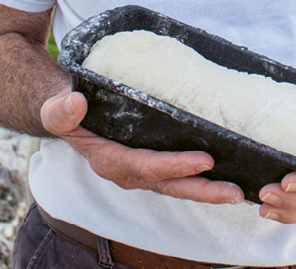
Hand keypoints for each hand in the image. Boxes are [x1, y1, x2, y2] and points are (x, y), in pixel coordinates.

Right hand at [40, 89, 243, 204]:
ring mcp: (141, 170)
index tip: (204, 160)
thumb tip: (76, 103)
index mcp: (109, 161)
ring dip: (207, 190)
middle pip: (170, 185)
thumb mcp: (57, 109)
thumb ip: (61, 111)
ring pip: (177, 184)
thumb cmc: (66, 110)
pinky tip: (227, 175)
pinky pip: (178, 175)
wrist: (68, 113)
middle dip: (202, 190)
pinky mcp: (151, 162)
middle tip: (234, 193)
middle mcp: (128, 171)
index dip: (175, 166)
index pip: (147, 167)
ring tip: (237, 193)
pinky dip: (201, 178)